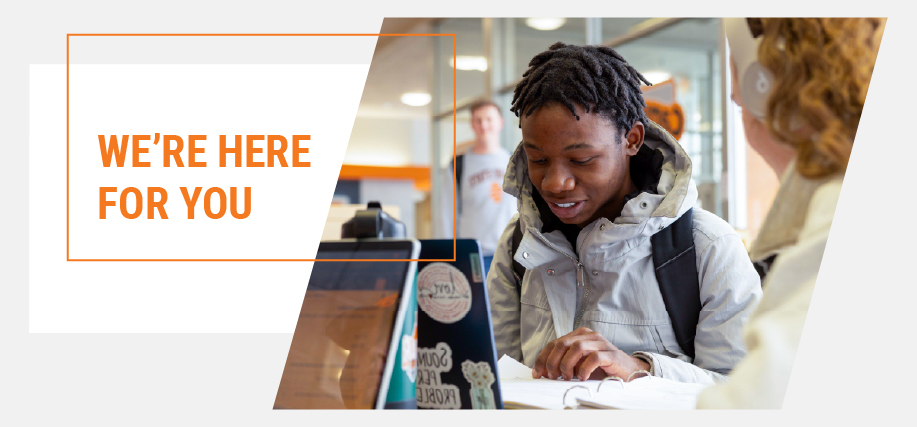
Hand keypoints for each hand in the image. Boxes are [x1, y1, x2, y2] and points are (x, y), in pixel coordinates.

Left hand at [531, 327, 650, 380]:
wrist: (627, 371)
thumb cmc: (601, 368)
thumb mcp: (578, 364)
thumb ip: (564, 362)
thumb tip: (544, 371)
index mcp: (579, 335)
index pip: (555, 343)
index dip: (543, 358)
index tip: (537, 373)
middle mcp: (589, 336)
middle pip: (563, 343)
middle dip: (552, 361)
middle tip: (552, 376)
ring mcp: (601, 343)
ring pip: (576, 347)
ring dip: (567, 364)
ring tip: (567, 377)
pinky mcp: (611, 354)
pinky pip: (593, 357)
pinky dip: (584, 369)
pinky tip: (582, 377)